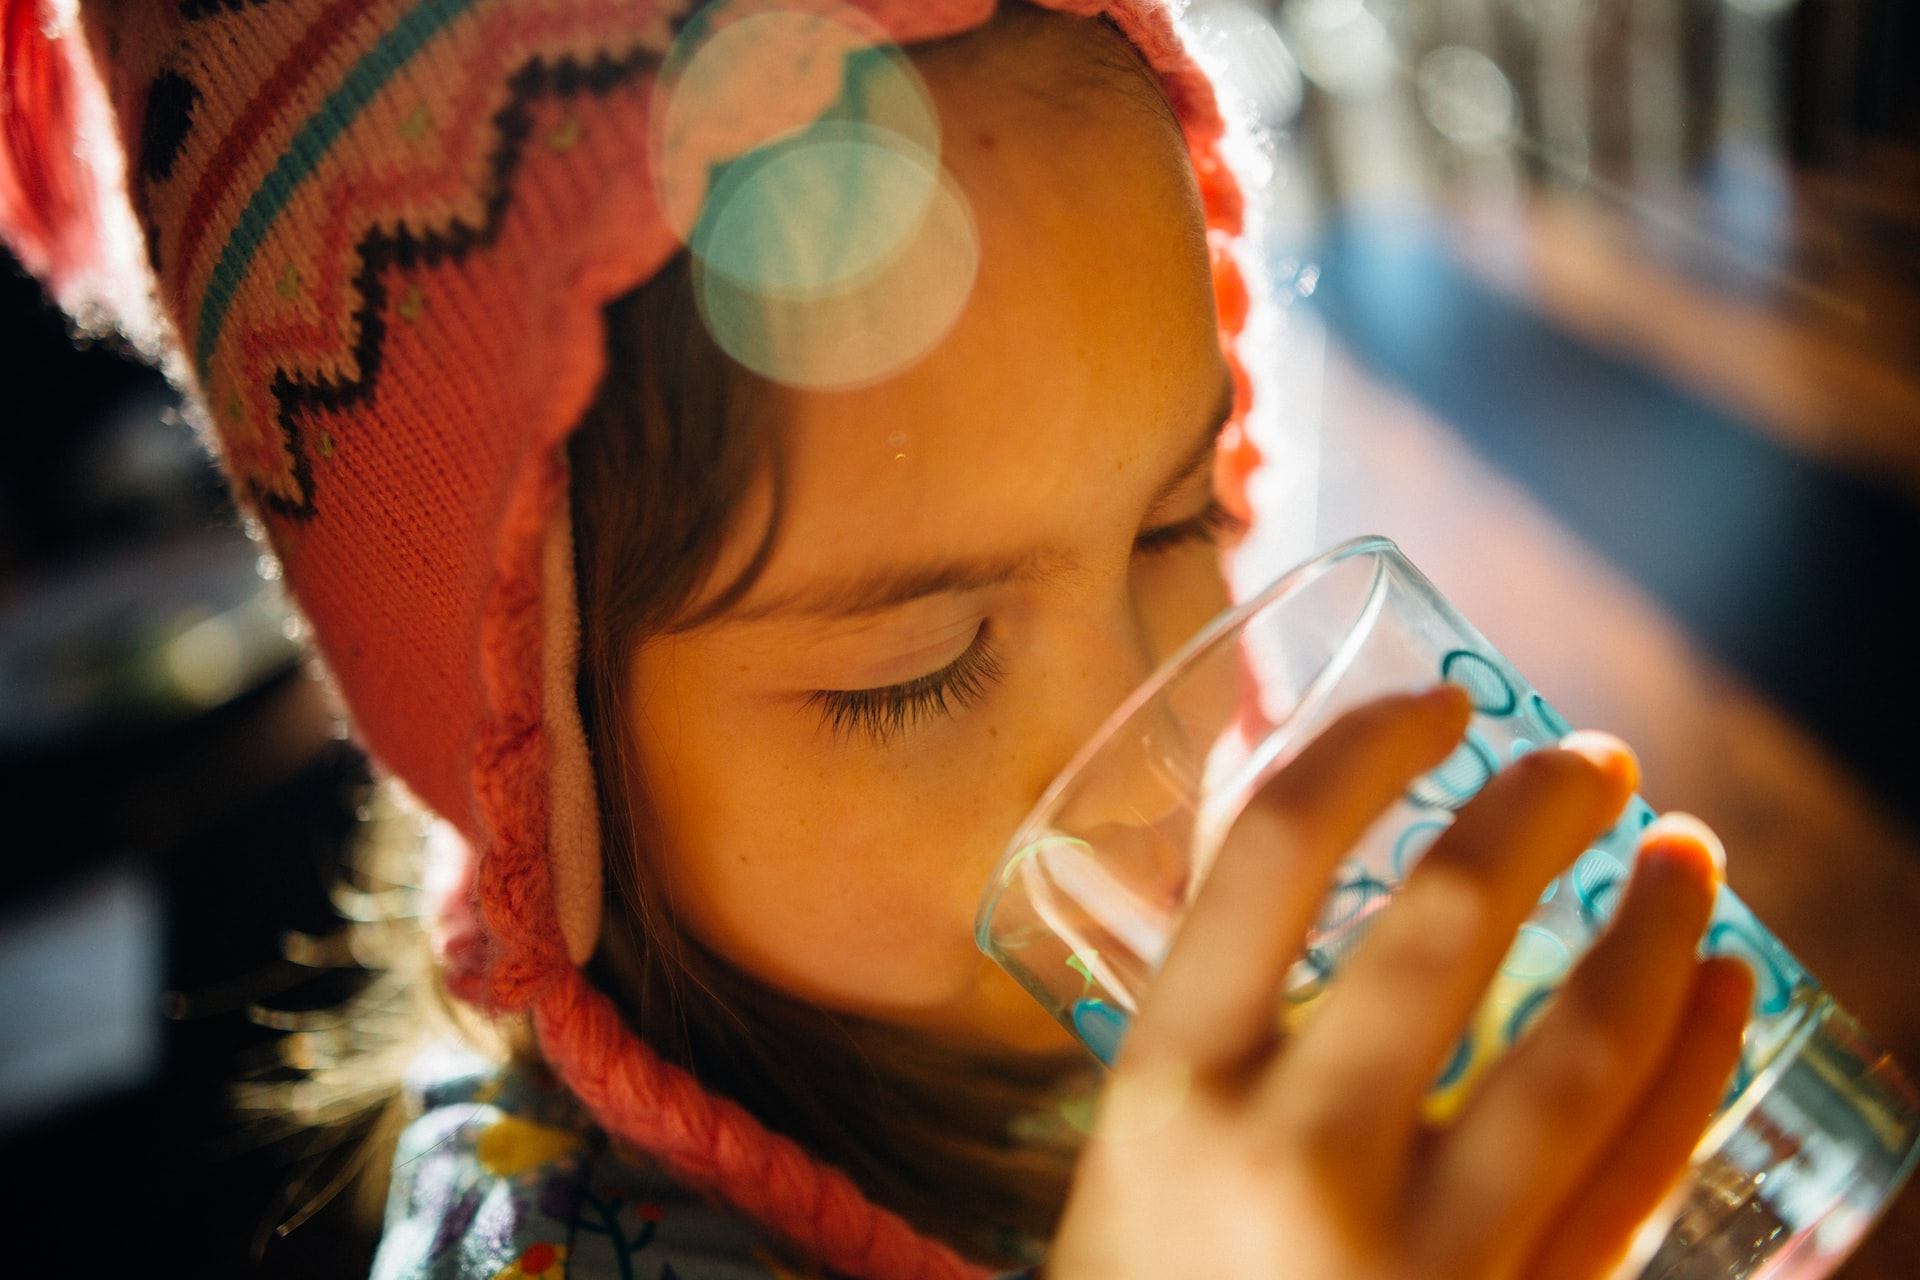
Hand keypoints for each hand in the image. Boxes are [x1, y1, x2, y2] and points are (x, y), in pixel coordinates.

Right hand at [1045, 686, 1751, 1279]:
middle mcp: (1292, 1155)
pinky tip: (1727, 987)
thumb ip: (1218, 1020)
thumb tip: (1332, 859)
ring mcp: (1416, 1254)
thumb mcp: (1133, 1146)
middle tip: (1590, 760)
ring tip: (1689, 849)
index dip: (1367, 745)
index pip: (1273, 854)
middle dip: (1539, 809)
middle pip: (1446, 925)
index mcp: (1168, 1086)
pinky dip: (1695, 1066)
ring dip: (1659, 925)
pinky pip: (1634, 1179)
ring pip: (1579, 1049)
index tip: (1436, 704)